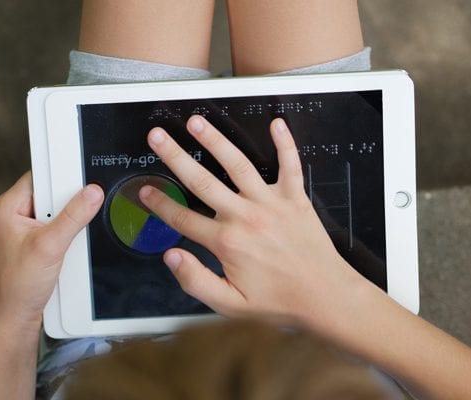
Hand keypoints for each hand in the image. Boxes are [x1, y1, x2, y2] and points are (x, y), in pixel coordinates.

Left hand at [0, 172, 103, 329]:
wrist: (16, 318)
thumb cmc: (18, 286)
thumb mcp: (50, 246)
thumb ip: (73, 217)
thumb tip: (92, 193)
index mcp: (8, 207)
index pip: (40, 175)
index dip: (62, 177)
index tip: (83, 181)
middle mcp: (15, 214)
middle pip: (52, 193)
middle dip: (68, 203)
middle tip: (75, 217)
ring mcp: (25, 228)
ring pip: (58, 211)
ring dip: (69, 221)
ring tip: (67, 238)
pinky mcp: (36, 242)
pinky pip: (58, 226)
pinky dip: (69, 233)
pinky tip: (69, 246)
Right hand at [139, 116, 365, 327]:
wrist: (325, 297)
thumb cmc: (279, 302)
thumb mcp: (230, 304)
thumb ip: (195, 280)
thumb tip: (170, 256)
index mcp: (227, 243)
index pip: (183, 219)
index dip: (160, 204)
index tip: (145, 191)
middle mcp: (245, 217)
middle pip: (202, 181)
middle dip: (175, 156)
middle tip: (157, 136)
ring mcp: (271, 204)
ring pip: (237, 165)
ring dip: (215, 141)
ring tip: (196, 122)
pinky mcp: (294, 198)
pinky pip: (290, 165)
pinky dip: (285, 143)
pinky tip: (276, 123)